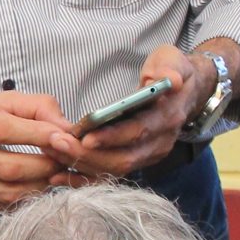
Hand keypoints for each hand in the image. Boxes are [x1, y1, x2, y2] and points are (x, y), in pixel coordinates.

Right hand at [0, 92, 74, 212]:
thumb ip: (35, 106)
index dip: (39, 136)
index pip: (6, 131)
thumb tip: (66, 127)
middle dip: (46, 166)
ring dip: (42, 185)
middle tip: (67, 160)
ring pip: (9, 192)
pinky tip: (40, 186)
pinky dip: (28, 197)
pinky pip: (5, 205)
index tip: (66, 138)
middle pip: (10, 168)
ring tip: (58, 174)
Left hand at [46, 45, 206, 183]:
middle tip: (56, 144)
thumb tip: (169, 80)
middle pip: (122, 158)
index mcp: (167, 117)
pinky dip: (84, 178)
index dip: (112, 137)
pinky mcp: (137, 161)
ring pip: (114, 170)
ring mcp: (149, 155)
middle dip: (88, 155)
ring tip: (52, 152)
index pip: (138, 131)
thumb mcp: (174, 61)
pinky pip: (109, 175)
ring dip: (82, 164)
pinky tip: (58, 175)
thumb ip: (169, 68)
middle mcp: (159, 142)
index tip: (85, 136)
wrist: (187, 92)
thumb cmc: (172, 71)